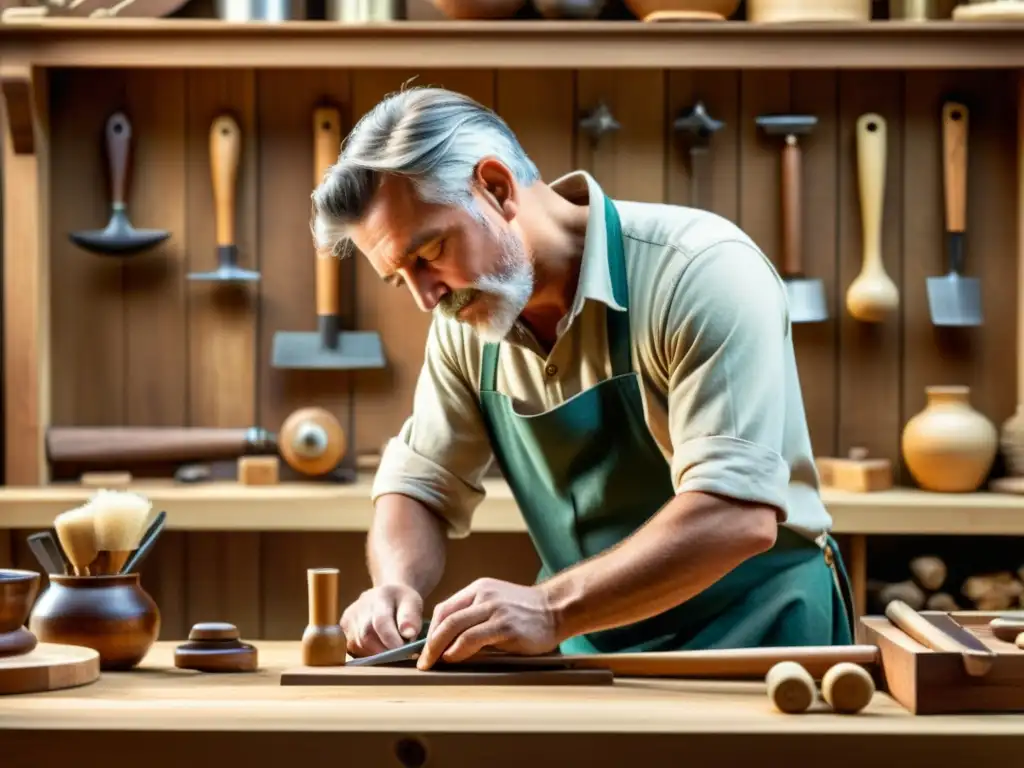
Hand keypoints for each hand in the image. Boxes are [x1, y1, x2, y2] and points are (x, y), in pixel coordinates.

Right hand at [340, 584, 422, 656]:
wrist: (384, 597)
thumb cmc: (401, 602)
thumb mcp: (413, 603)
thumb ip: (411, 617)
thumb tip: (409, 634)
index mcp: (380, 597)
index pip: (381, 622)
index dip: (392, 639)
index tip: (405, 651)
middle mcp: (358, 608)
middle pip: (367, 637)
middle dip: (385, 651)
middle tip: (400, 654)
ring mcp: (347, 620)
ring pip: (360, 647)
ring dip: (377, 654)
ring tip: (390, 649)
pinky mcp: (342, 632)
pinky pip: (354, 650)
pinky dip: (368, 654)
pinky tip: (378, 649)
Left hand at [416, 578, 559, 669]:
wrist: (557, 609)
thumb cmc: (526, 612)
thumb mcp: (496, 604)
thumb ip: (474, 616)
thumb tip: (447, 642)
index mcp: (480, 588)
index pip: (445, 608)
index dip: (430, 630)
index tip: (424, 647)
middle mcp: (485, 595)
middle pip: (445, 618)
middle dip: (429, 642)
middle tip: (423, 661)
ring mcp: (495, 609)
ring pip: (455, 627)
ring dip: (439, 648)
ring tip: (434, 663)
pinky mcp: (506, 626)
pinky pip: (472, 638)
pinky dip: (458, 650)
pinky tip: (454, 658)